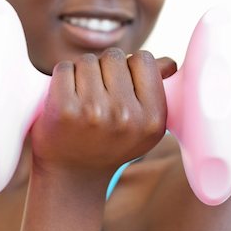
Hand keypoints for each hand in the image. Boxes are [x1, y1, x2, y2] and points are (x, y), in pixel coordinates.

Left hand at [30, 48, 176, 179]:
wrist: (72, 174)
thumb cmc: (108, 141)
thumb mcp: (142, 124)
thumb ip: (156, 90)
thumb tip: (168, 63)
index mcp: (153, 118)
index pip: (144, 60)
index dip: (130, 67)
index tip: (121, 85)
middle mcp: (126, 116)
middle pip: (114, 56)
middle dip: (104, 68)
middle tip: (99, 93)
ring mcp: (94, 112)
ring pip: (88, 61)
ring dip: (82, 73)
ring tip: (82, 97)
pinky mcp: (64, 109)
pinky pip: (64, 68)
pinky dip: (63, 77)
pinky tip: (65, 97)